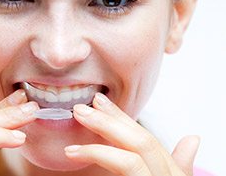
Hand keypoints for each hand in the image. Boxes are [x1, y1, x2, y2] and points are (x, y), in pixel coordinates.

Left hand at [65, 93, 199, 175]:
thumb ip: (177, 164)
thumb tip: (192, 137)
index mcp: (170, 173)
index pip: (145, 138)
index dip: (122, 118)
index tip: (100, 102)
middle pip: (142, 141)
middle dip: (111, 120)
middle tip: (82, 108)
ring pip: (136, 153)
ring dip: (104, 133)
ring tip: (78, 121)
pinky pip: (127, 169)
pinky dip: (101, 155)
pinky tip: (76, 152)